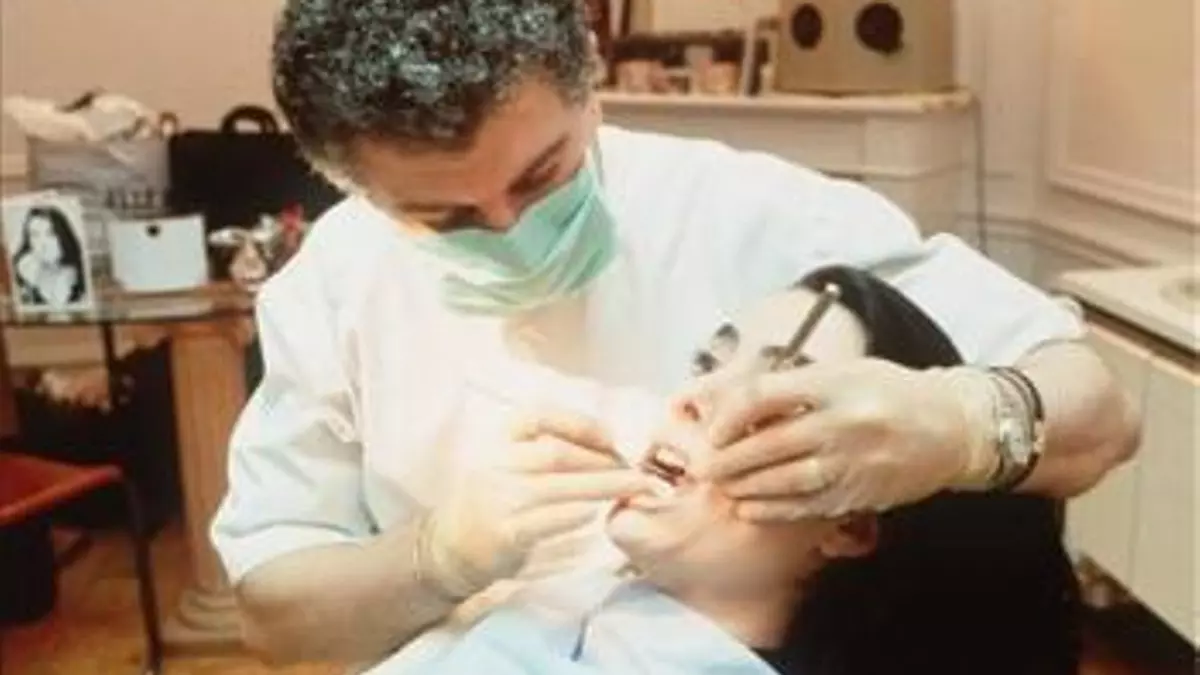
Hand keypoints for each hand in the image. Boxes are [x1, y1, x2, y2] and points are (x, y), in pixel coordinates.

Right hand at [425, 409, 657, 594]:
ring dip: (604, 485)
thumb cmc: (492, 503)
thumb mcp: (507, 465)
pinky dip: (578, 514)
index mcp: (500, 443)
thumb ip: (543, 450)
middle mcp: (497, 465)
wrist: (449, 548)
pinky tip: (599, 513)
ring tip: (635, 487)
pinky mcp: (505, 533)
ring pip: (559, 485)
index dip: (578, 422)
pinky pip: (548, 520)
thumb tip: (606, 444)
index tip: (610, 435)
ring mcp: (499, 500)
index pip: (538, 417)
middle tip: (636, 468)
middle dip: (603, 459)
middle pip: (557, 452)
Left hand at [673, 358, 995, 521]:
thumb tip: (735, 406)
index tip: (713, 429)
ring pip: (785, 479)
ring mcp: (854, 462)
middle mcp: (844, 423)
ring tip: (721, 485)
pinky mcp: (860, 492)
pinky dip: (773, 509)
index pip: (765, 396)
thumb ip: (794, 387)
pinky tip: (749, 506)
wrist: (952, 426)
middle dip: (728, 458)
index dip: (730, 415)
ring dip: (745, 486)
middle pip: (770, 443)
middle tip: (702, 466)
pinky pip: (807, 505)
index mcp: (836, 384)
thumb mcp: (844, 372)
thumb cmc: (889, 392)